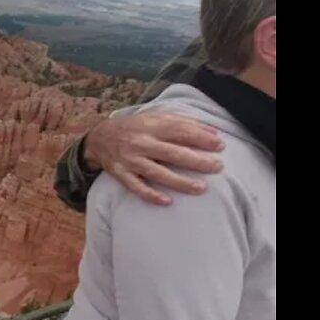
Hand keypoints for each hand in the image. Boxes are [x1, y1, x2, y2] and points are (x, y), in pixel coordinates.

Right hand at [83, 113, 224, 205]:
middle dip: (197, 161)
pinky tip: (167, 202)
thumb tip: (213, 131)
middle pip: (172, 153)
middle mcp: (141, 143)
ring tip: (202, 188)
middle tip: (218, 167)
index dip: (201, 138)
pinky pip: (136, 187)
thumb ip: (183, 122)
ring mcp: (130, 160)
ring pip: (157, 173)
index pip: (180, 131)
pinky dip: (151, 195)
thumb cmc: (135, 127)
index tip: (220, 146)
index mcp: (151, 126)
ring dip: (180, 181)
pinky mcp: (121, 174)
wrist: (99, 138)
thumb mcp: (155, 117)